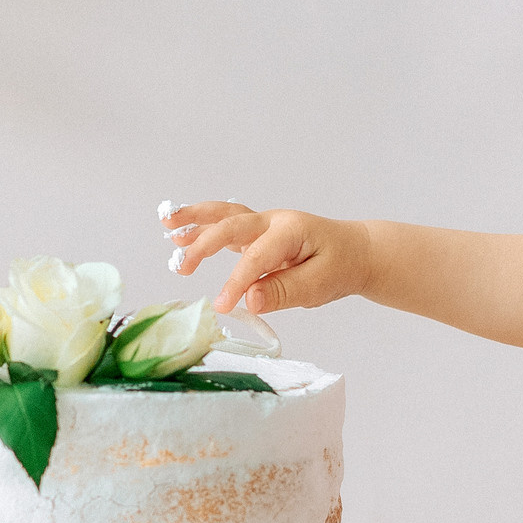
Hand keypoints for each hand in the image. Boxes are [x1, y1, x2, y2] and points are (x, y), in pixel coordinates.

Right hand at [160, 202, 371, 314]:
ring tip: (167, 222)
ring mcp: (263, 223)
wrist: (356, 251)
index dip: (237, 282)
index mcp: (291, 231)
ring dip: (195, 219)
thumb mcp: (320, 285)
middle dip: (204, 243)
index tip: (223, 306)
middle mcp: (273, 221)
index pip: (257, 257)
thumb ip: (284, 291)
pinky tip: (179, 232)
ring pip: (225, 216)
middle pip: (232, 225)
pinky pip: (226, 224)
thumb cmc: (340, 266)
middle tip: (182, 265)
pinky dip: (202, 226)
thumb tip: (249, 300)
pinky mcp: (257, 233)